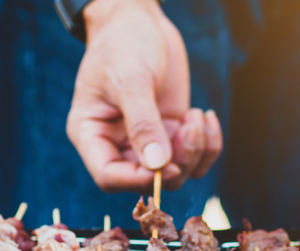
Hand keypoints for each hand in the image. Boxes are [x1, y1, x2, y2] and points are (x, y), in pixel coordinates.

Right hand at [67, 0, 222, 192]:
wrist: (139, 21)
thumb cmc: (123, 44)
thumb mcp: (131, 80)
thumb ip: (143, 123)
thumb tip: (158, 165)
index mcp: (92, 134)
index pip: (109, 176)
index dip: (137, 179)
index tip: (165, 165)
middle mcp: (117, 144)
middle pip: (148, 180)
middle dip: (176, 162)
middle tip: (190, 128)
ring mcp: (146, 141)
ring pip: (174, 174)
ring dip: (194, 152)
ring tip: (197, 116)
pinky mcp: (170, 133)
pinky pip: (193, 158)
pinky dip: (207, 145)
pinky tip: (206, 116)